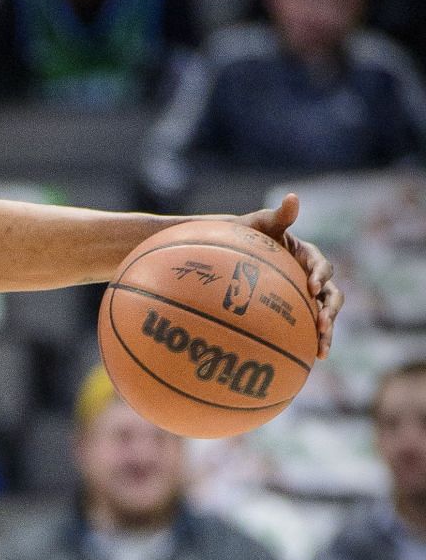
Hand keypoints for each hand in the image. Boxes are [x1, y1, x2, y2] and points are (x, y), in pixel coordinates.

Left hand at [238, 193, 342, 355]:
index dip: (319, 274)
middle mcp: (310, 277)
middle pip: (331, 295)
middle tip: (322, 323)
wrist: (229, 254)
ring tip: (322, 350)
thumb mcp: (260, 223)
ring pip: (323, 315)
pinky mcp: (294, 313)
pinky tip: (306, 361)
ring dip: (326, 332)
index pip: (320, 265)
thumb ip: (278, 216)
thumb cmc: (244, 235)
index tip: (311, 286)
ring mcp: (303, 297)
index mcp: (306, 255)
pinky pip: (305, 329)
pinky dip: (309, 343)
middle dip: (330, 310)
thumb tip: (293, 197)